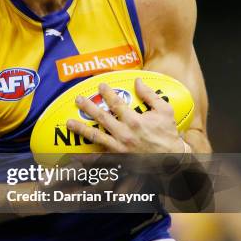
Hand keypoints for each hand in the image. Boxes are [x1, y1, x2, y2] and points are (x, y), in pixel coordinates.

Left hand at [67, 78, 183, 153]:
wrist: (171, 159)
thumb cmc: (168, 134)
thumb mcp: (164, 111)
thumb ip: (150, 95)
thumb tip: (138, 81)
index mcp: (134, 121)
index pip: (116, 103)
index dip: (106, 93)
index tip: (100, 86)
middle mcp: (124, 134)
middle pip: (101, 118)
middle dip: (88, 106)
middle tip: (78, 99)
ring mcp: (119, 148)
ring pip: (96, 136)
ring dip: (81, 129)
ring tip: (69, 123)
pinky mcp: (118, 158)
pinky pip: (99, 157)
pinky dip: (86, 157)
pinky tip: (74, 155)